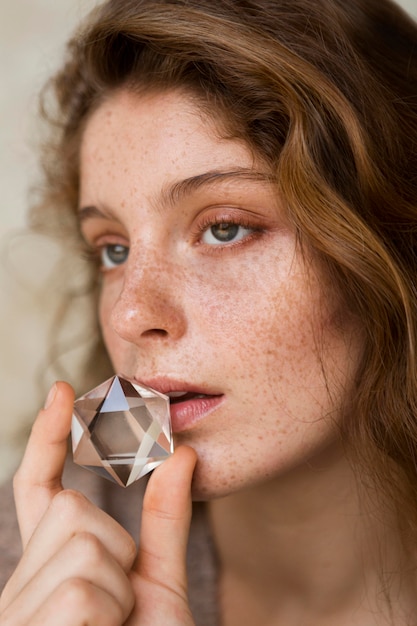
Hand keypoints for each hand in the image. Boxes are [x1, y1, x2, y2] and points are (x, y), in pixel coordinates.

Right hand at [0, 382, 196, 625]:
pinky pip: (83, 588)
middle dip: (115, 548)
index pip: (36, 488)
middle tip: (119, 607)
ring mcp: (18, 612)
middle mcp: (21, 586)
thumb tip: (182, 451)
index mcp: (47, 568)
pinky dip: (109, 614)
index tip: (62, 390)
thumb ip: (165, 520)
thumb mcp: (159, 580)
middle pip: (68, 507)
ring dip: (117, 589)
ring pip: (81, 542)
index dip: (47, 439)